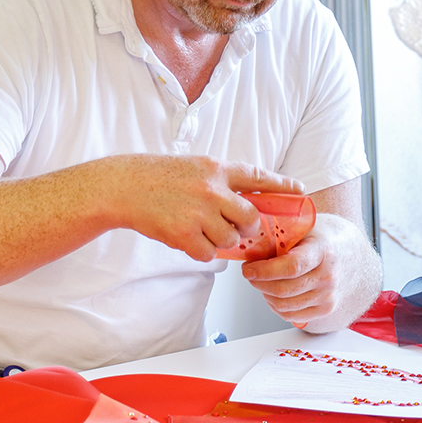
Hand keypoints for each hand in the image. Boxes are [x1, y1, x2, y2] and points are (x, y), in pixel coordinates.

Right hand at [108, 155, 303, 261]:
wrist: (122, 187)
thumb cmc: (156, 177)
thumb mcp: (193, 168)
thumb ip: (219, 182)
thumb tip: (245, 205)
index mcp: (215, 168)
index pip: (257, 176)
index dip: (281, 185)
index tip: (299, 190)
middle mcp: (212, 189)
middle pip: (250, 217)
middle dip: (247, 226)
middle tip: (234, 226)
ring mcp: (199, 213)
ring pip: (231, 239)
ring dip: (220, 240)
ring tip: (199, 229)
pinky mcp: (185, 234)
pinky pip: (209, 254)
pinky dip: (200, 251)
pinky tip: (185, 238)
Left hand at [242, 214, 360, 326]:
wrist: (347, 251)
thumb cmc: (320, 238)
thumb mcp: (302, 228)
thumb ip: (278, 238)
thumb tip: (248, 250)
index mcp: (323, 250)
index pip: (291, 267)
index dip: (264, 271)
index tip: (248, 268)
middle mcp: (329, 276)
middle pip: (284, 290)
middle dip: (259, 283)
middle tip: (250, 274)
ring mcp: (329, 295)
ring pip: (284, 306)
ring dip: (265, 295)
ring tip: (262, 283)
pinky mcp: (326, 309)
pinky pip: (291, 316)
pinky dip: (276, 307)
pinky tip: (274, 294)